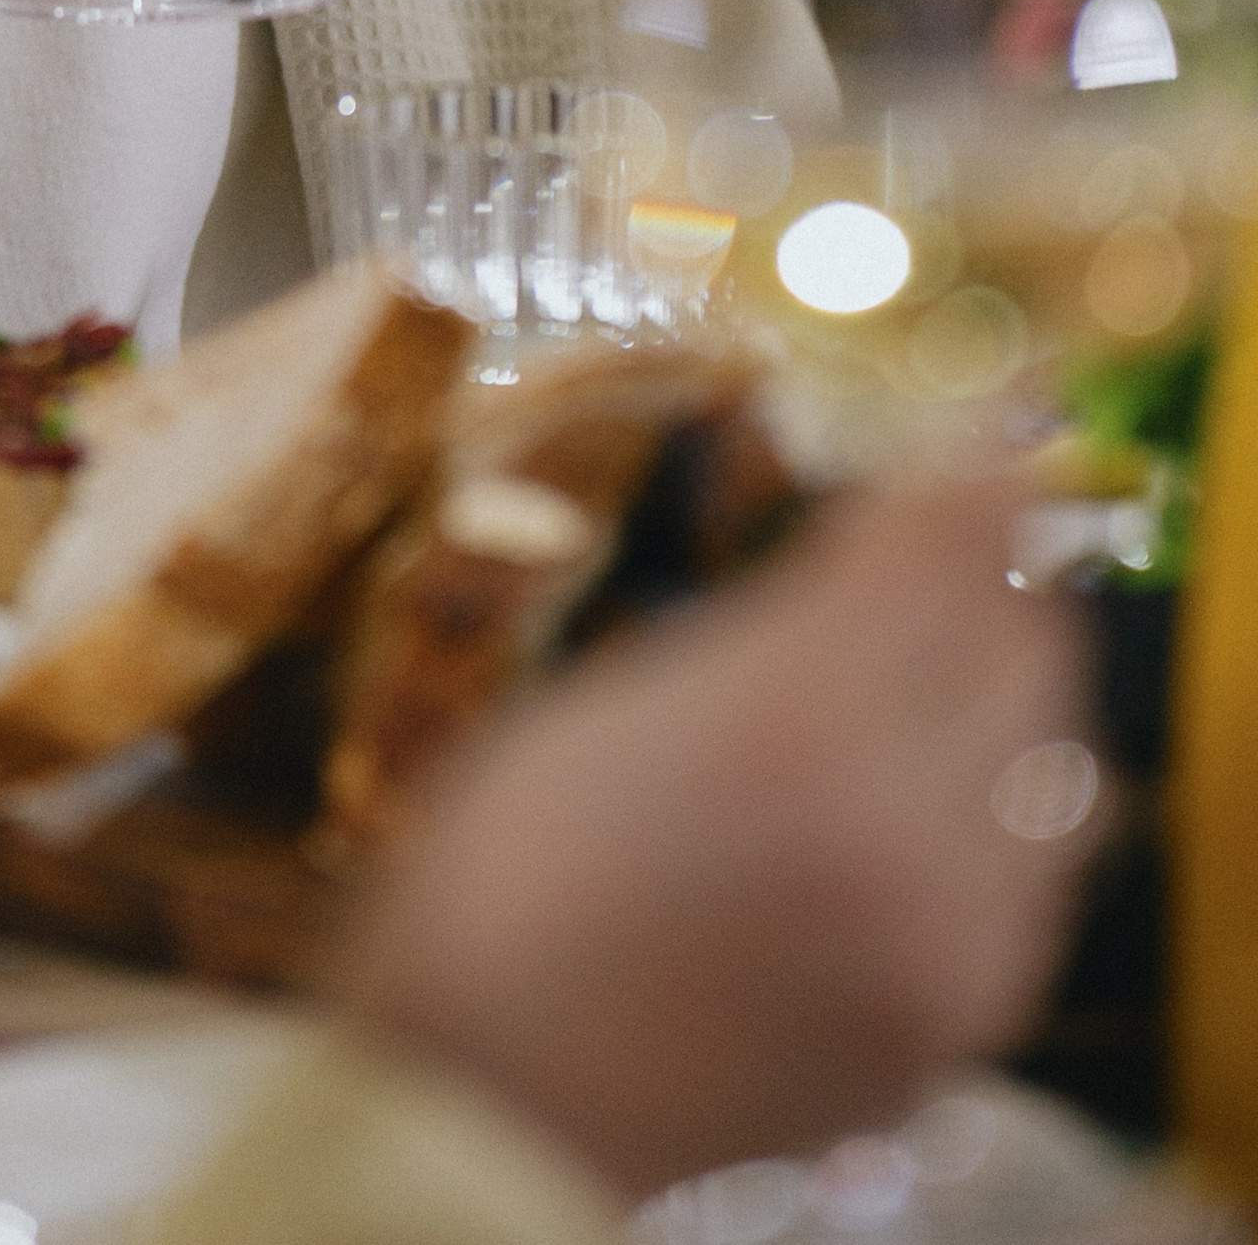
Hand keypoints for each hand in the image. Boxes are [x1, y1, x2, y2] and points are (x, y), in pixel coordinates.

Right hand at [338, 472, 1094, 1197]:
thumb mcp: (626, 697)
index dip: (967, 476)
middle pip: (1029, 653)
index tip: (968, 436)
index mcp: (801, 724)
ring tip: (933, 672)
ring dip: (1007, 701)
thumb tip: (904, 523)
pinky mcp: (949, 1034)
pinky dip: (994, 821)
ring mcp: (944, 951)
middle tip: (945, 547)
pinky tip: (917, 803)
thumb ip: (783, 618)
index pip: (952, 549)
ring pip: (1053, 774)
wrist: (485, 1102)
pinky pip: (1022, 890)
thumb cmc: (507, 875)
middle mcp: (906, 835)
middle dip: (992, 584)